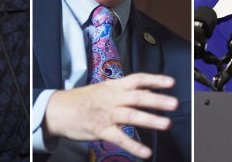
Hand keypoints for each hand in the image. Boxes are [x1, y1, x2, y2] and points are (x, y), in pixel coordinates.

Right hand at [43, 73, 177, 158]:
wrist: (58, 110)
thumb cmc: (81, 100)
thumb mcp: (103, 89)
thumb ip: (124, 91)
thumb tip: (146, 90)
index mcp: (113, 87)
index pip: (137, 79)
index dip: (154, 80)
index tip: (171, 82)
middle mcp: (112, 99)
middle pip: (137, 97)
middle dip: (156, 100)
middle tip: (173, 103)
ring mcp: (106, 114)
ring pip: (130, 116)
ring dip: (149, 120)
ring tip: (165, 124)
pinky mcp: (101, 130)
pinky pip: (119, 138)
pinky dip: (133, 145)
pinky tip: (145, 151)